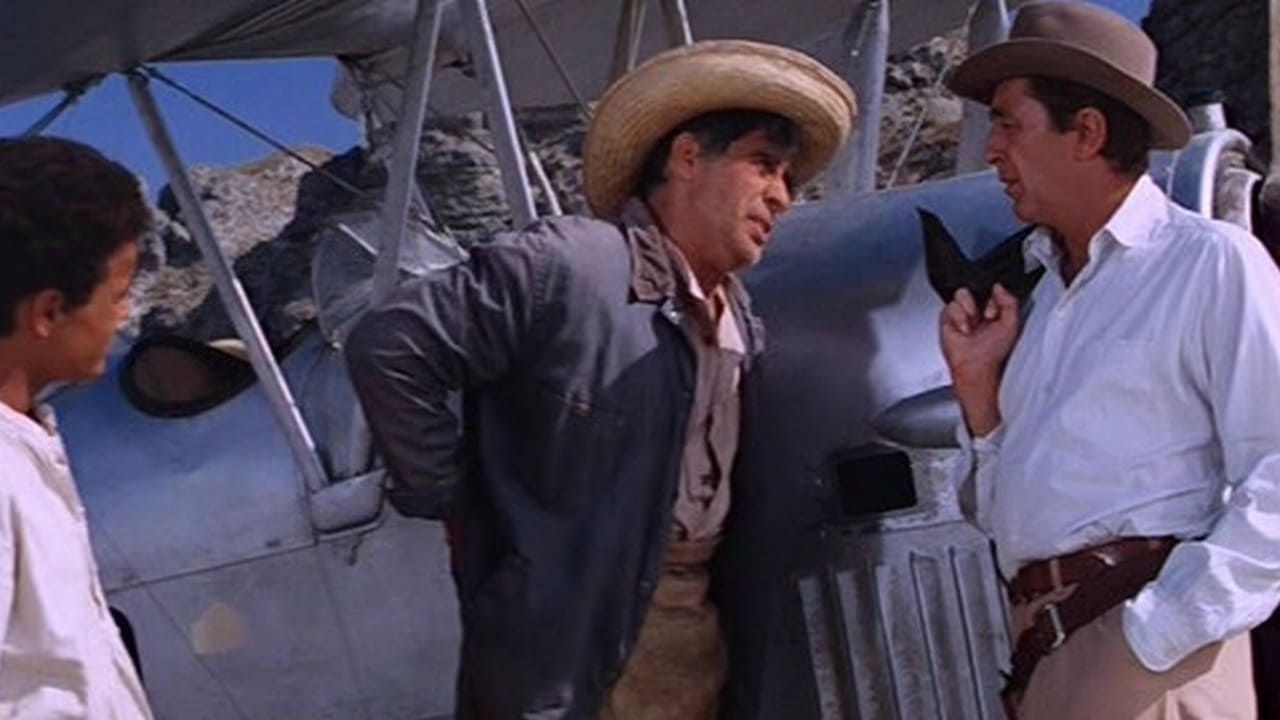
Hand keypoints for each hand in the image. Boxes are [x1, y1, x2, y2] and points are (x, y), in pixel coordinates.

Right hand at [939, 284, 1019, 435]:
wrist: (977, 366)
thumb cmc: (994, 353)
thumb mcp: (1012, 324)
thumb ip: (1010, 301)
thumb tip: (998, 287)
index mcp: (994, 312)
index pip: (991, 290)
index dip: (993, 296)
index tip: (994, 312)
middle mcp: (977, 312)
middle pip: (974, 288)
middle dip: (979, 303)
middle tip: (984, 319)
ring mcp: (962, 316)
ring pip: (961, 294)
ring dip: (968, 311)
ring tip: (972, 326)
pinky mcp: (947, 321)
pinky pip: (949, 306)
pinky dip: (958, 318)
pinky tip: (963, 330)